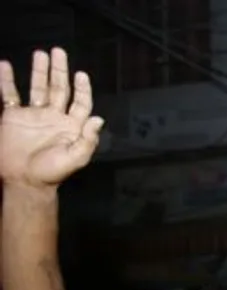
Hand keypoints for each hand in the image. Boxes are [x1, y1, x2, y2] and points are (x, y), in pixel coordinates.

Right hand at [0, 48, 103, 188]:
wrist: (24, 180)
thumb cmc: (52, 173)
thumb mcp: (76, 158)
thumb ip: (88, 139)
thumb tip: (98, 119)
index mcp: (71, 126)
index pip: (81, 102)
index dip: (83, 88)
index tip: (81, 74)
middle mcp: (54, 117)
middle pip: (59, 89)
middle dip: (59, 71)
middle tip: (58, 52)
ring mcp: (34, 116)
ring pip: (37, 88)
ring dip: (39, 71)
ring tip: (40, 54)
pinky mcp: (14, 117)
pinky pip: (10, 95)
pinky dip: (6, 80)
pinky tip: (5, 65)